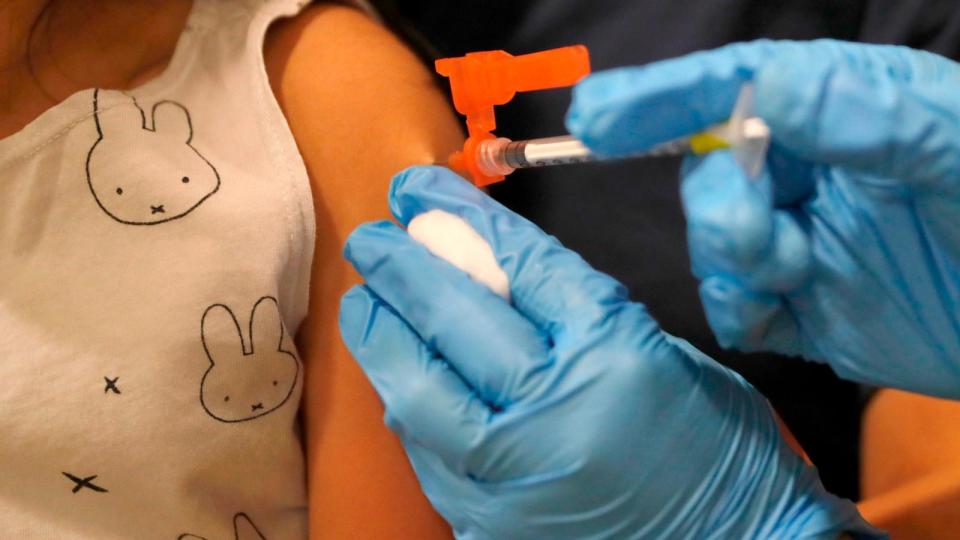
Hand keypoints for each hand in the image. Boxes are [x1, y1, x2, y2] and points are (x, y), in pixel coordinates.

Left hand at [338, 166, 877, 538]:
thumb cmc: (713, 444)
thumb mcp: (655, 350)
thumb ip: (570, 310)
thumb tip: (487, 265)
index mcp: (612, 354)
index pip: (516, 267)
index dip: (460, 219)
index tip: (421, 190)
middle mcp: (553, 414)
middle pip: (455, 320)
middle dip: (402, 269)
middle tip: (370, 238)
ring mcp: (512, 479)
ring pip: (418, 393)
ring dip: (383, 339)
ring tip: (366, 303)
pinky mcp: (488, 526)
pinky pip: (427, 452)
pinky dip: (410, 404)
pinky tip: (401, 374)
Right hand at [567, 39, 959, 397]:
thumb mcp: (958, 153)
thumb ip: (869, 117)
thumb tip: (773, 86)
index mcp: (846, 112)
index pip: (740, 88)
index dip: (663, 96)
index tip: (597, 116)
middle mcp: (811, 171)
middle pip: (712, 169)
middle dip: (718, 203)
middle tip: (760, 233)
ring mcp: (802, 240)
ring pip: (714, 240)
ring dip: (729, 259)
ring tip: (786, 275)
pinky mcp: (803, 306)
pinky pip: (736, 305)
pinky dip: (737, 309)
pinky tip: (773, 312)